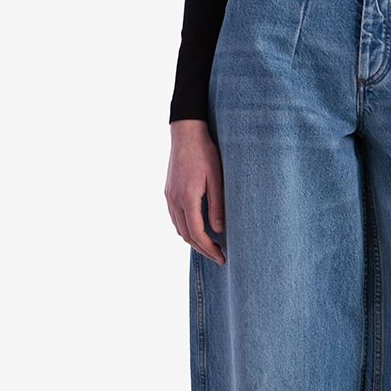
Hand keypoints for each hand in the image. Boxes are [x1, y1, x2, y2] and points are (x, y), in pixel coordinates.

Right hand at [166, 119, 225, 263]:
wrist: (186, 133)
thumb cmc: (205, 153)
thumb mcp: (217, 179)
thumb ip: (217, 205)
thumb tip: (219, 230)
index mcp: (187, 198)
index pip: (196, 233)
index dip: (209, 248)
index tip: (222, 256)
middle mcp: (174, 200)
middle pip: (186, 235)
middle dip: (202, 249)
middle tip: (219, 257)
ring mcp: (169, 196)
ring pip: (179, 228)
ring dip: (193, 240)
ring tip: (210, 246)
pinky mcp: (169, 192)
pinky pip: (175, 218)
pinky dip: (186, 228)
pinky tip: (198, 229)